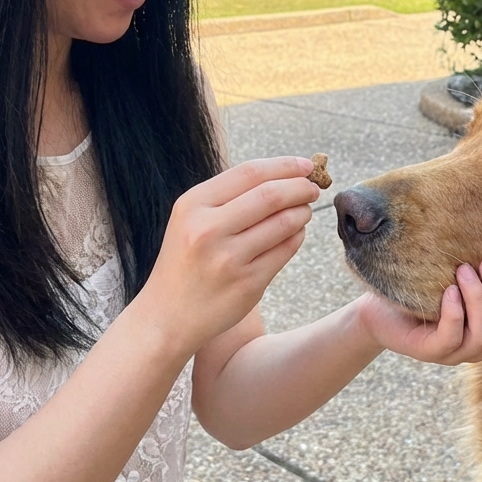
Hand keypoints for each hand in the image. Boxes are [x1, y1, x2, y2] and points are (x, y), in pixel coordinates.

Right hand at [139, 157, 319, 354]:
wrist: (167, 315)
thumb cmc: (186, 260)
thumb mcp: (191, 218)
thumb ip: (230, 195)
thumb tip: (284, 173)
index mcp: (193, 204)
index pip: (249, 173)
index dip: (284, 165)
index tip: (306, 165)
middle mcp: (208, 229)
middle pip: (270, 195)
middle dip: (300, 187)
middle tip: (313, 187)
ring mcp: (228, 259)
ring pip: (284, 223)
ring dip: (302, 212)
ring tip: (304, 210)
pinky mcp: (247, 284)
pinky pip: (285, 250)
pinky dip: (297, 236)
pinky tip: (295, 233)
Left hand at [356, 260, 481, 364]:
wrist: (379, 307)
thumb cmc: (423, 287)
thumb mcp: (458, 276)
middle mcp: (480, 345)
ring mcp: (457, 353)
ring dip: (479, 298)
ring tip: (464, 270)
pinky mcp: (431, 352)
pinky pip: (452, 338)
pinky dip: (455, 312)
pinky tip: (448, 290)